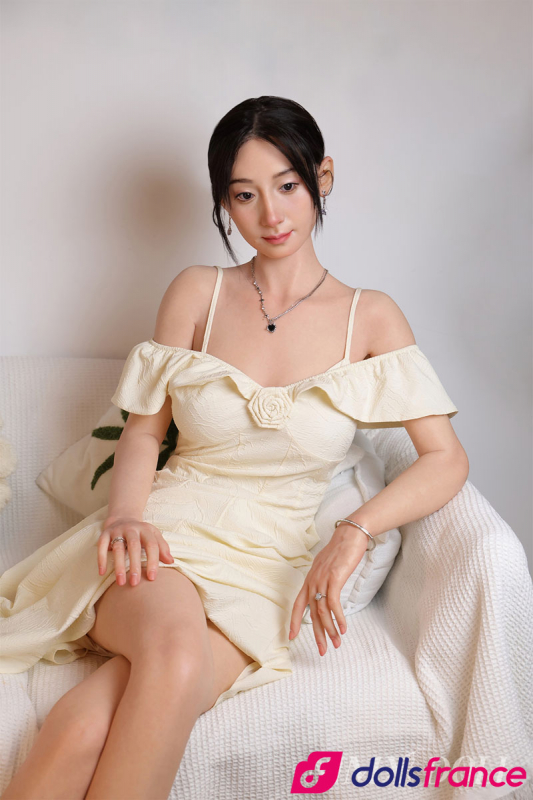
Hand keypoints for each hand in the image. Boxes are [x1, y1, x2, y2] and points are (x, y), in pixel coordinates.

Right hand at [97, 517, 174, 586]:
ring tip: (120, 582)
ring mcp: (117, 531)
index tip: (152, 578)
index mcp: (146, 530)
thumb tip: (171, 561)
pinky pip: (101, 546)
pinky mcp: (105, 534)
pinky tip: (102, 572)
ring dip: (119, 566)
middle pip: (134, 546)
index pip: (152, 545)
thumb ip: (162, 548)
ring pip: (117, 548)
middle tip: (135, 583)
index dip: (153, 561)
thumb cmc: (141, 533)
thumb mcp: (154, 536)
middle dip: (134, 565)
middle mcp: (132, 529)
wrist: (123, 518)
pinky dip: (101, 559)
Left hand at [288, 525, 368, 654]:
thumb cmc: (341, 550)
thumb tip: (326, 591)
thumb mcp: (328, 567)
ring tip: (337, 643)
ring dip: (330, 629)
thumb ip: (324, 580)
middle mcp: (313, 581)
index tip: (291, 636)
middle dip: (317, 634)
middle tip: (323, 650)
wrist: (350, 535)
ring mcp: (322, 580)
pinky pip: (334, 604)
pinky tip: (344, 628)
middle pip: (312, 613)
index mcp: (310, 579)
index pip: (297, 604)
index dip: (294, 621)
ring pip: (323, 611)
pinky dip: (338, 618)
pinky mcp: (334, 579)